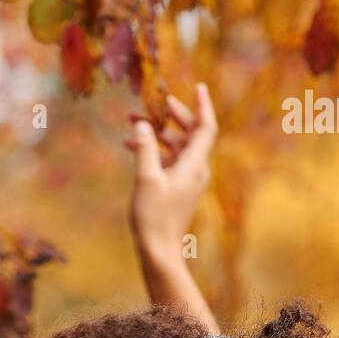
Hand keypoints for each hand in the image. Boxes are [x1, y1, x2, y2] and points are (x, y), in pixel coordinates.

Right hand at [128, 83, 218, 266]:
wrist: (160, 251)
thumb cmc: (154, 217)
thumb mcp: (146, 179)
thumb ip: (144, 148)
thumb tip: (142, 124)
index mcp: (194, 164)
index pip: (206, 127)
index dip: (203, 105)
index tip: (199, 86)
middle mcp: (196, 170)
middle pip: (190, 134)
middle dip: (173, 115)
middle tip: (156, 102)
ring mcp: (188, 181)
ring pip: (176, 147)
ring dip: (157, 134)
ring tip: (134, 122)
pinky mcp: (178, 190)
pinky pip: (169, 162)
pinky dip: (154, 152)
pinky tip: (132, 148)